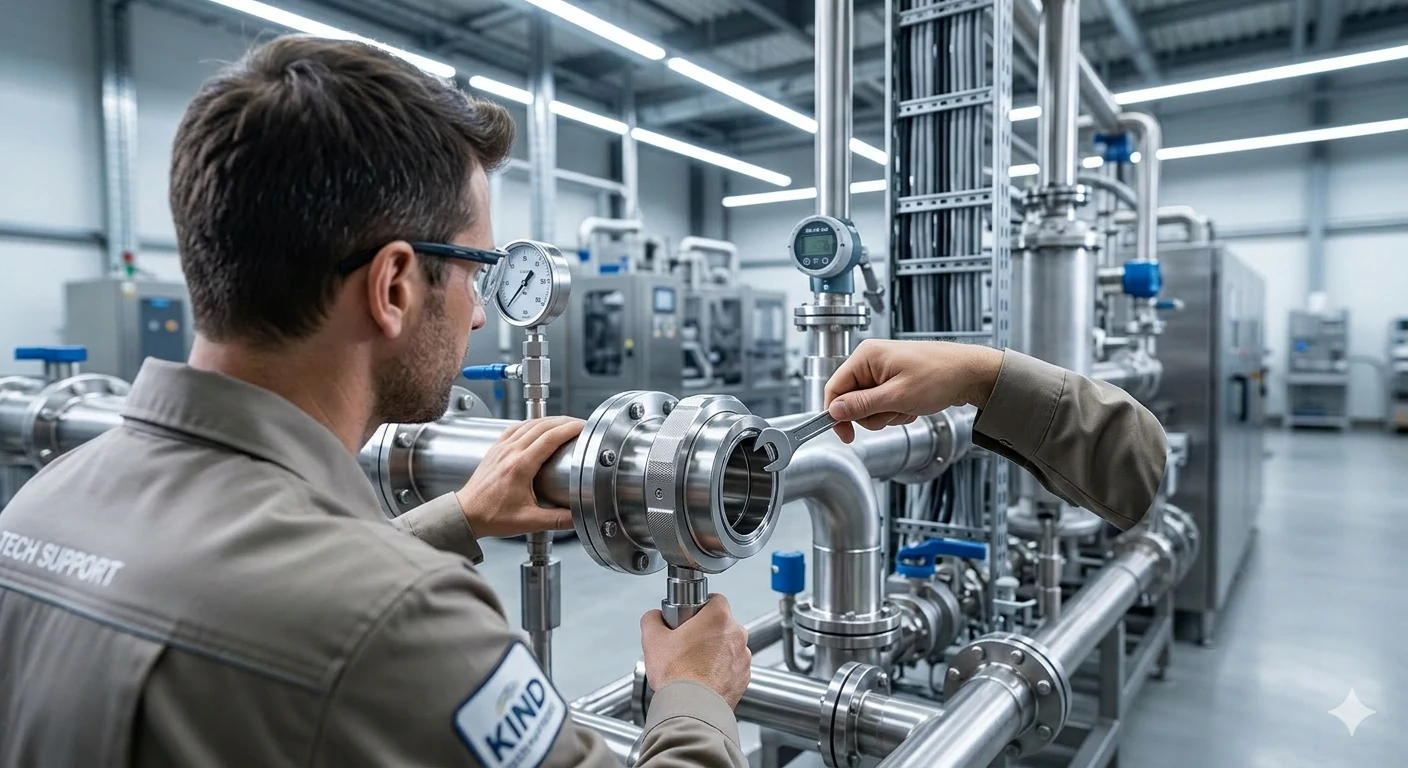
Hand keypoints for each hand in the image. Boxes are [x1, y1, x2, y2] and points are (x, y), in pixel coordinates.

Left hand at [454, 416, 583, 537]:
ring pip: (529, 424)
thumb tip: (579, 516)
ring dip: (549, 420)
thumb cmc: (491, 516)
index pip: (550, 437)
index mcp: (520, 466)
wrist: (465, 514)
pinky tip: (538, 427)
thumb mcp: (529, 521)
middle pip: (542, 426)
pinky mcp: (495, 449)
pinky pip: (516, 428)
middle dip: (564, 422)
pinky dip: (531, 424)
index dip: (570, 429)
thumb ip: (557, 520)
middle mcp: (510, 452)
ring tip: (564, 424)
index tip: (583, 427)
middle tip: (580, 425)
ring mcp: (501, 448)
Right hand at [640, 595, 750, 707]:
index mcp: (718, 617)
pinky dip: (721, 670)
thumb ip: (653, 618)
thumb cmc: (677, 675)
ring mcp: (743, 657)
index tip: (688, 619)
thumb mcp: (652, 639)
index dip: (699, 607)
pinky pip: (733, 666)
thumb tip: (655, 617)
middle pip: (721, 623)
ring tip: (694, 664)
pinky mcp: (744, 677)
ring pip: (728, 646)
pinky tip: (704, 677)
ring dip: (716, 651)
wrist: (692, 708)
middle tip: (686, 644)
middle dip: (706, 631)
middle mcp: (737, 634)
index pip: (714, 599)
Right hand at [824, 339, 1003, 442]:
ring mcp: (883, 370)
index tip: (846, 434)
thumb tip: (834, 411)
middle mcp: (871, 360)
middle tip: (894, 412)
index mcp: (866, 356)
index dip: (837, 414)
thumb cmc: (941, 375)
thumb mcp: (897, 396)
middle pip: (852, 400)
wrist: (971, 373)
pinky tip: (913, 405)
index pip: (834, 388)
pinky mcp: (894, 379)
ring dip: (888, 414)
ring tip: (908, 406)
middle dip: (872, 414)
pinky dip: (897, 410)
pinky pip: (884, 403)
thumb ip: (862, 405)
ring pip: (869, 406)